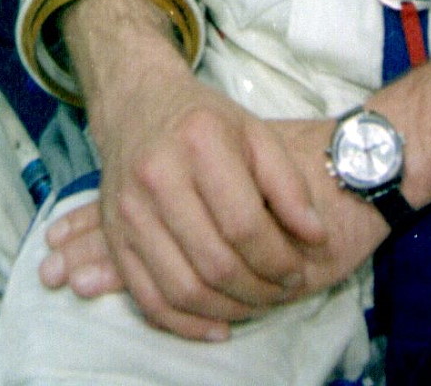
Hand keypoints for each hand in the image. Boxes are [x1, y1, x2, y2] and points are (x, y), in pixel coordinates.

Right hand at [62, 15, 330, 340]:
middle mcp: (157, 177)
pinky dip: (186, 325)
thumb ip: (290, 185)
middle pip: (215, 262)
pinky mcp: (114, 237)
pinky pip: (149, 299)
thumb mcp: (256, 133)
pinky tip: (217, 326)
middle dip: (259, 290)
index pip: (244, 225)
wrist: (138, 105)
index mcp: (198, 143)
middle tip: (282, 291)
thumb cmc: (205, 121)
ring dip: (228, 311)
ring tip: (255, 304)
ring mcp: (129, 211)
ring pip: (183, 289)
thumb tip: (316, 237)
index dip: (278, 260)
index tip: (298, 271)